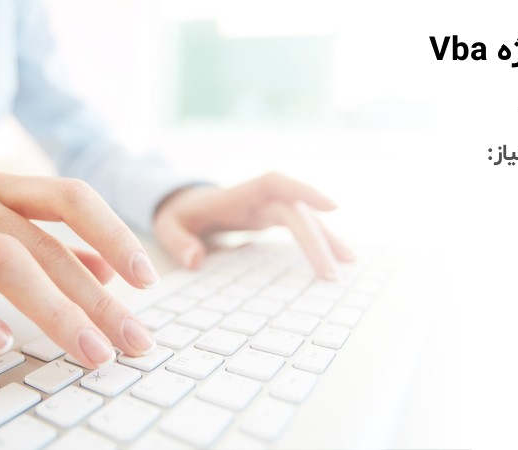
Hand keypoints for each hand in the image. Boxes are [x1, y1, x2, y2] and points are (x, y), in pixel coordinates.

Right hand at [0, 173, 157, 366]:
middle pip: (42, 244)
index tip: (147, 279)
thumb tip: (112, 273)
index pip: (71, 197)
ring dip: (50, 309)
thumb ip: (62, 254)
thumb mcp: (16, 246)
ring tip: (84, 348)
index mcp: (7, 190)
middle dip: (93, 298)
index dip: (114, 233)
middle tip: (126, 338)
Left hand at [153, 172, 354, 277]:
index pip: (276, 184)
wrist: (184, 204)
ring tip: (350, 262)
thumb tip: (195, 259)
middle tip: (332, 273)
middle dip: (317, 239)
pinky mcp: (274, 218)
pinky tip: (337, 258)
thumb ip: (177, 241)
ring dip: (328, 238)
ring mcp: (269, 207)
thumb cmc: (179, 214)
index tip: (333, 207)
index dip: (304, 191)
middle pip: (296, 211)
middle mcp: (260, 197)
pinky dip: (319, 241)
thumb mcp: (167, 226)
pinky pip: (302, 226)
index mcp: (238, 194)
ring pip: (306, 218)